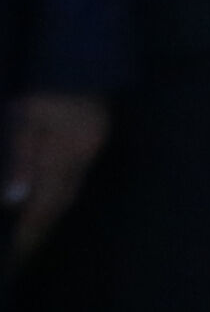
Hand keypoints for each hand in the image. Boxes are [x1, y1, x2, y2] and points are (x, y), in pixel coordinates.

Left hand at [7, 90, 103, 266]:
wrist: (78, 53)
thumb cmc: (41, 84)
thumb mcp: (21, 118)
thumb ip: (20, 159)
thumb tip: (15, 201)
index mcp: (67, 150)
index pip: (46, 203)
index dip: (30, 232)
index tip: (17, 258)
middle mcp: (84, 153)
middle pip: (61, 201)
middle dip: (40, 229)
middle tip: (22, 256)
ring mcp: (91, 145)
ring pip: (70, 189)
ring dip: (50, 213)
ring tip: (31, 235)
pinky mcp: (92, 136)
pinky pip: (74, 175)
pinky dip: (58, 192)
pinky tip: (46, 199)